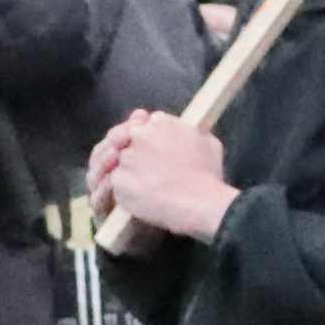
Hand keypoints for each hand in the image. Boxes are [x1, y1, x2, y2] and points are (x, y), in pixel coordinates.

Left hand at [85, 110, 234, 241]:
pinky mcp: (117, 180)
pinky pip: (116, 183)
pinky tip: (140, 198)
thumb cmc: (208, 174)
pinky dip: (125, 191)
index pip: (145, 125)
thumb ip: (191, 131)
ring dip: (129, 173)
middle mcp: (139, 135)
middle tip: (145, 170)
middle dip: (134, 154)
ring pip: (121, 163)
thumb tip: (187, 130)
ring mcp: (126, 157)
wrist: (199, 202)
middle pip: (128, 141)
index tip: (155, 152)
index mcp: (159, 122)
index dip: (149, 140)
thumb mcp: (209, 142)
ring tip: (145, 187)